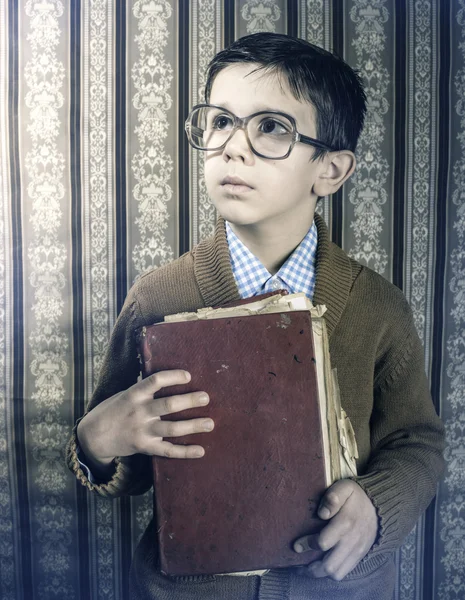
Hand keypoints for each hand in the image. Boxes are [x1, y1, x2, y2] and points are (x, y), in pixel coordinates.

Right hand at [77, 370, 213, 470]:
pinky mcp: (144, 447)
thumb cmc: (114, 410)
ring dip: (193, 425)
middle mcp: (139, 412)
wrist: (93, 436)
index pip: (155, 381)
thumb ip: (145, 389)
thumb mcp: (125, 394)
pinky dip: (185, 452)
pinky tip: (201, 450)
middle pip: (168, 405)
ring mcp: (142, 430)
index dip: (172, 377)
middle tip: (206, 397)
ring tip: (210, 423)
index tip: (189, 376)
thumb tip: (170, 378)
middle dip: (189, 401)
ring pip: (172, 428)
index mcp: (134, 394)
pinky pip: (168, 450)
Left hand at [293, 479, 377, 579]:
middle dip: (310, 567)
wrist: (378, 507)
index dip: (307, 544)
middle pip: (329, 565)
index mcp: (345, 523)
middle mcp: (351, 541)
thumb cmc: (356, 496)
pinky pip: (343, 573)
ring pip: (335, 573)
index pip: (323, 542)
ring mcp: (356, 552)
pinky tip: (320, 565)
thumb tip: (321, 513)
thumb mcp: (345, 488)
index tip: (296, 544)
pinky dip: (330, 572)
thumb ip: (333, 497)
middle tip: (298, 561)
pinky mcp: (358, 557)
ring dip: (319, 573)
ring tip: (306, 567)